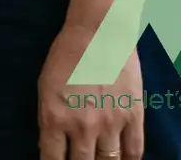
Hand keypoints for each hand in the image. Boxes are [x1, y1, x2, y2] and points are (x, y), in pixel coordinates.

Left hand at [39, 23, 141, 159]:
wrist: (99, 34)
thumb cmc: (66, 57)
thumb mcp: (45, 89)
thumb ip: (50, 120)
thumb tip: (52, 147)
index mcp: (55, 118)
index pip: (52, 159)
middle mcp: (82, 125)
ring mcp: (111, 123)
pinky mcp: (134, 116)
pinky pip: (135, 151)